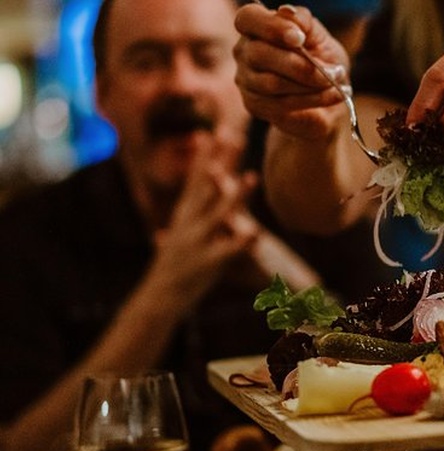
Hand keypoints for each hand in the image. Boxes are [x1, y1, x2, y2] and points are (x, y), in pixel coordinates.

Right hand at [148, 132, 259, 305]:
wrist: (160, 298)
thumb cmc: (173, 267)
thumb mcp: (178, 235)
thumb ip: (186, 215)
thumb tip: (183, 203)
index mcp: (185, 215)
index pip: (196, 179)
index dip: (206, 156)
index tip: (215, 131)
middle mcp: (190, 222)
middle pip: (207, 185)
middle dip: (220, 161)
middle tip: (233, 135)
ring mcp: (199, 241)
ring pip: (220, 213)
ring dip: (237, 195)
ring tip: (253, 177)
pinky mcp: (208, 262)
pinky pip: (228, 250)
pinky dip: (241, 241)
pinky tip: (255, 233)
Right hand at [234, 4, 350, 136]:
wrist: (329, 93)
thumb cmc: (320, 58)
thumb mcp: (318, 36)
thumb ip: (303, 22)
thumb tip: (287, 12)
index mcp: (256, 27)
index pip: (248, 18)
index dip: (272, 27)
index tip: (300, 38)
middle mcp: (244, 52)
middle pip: (260, 55)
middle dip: (302, 65)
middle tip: (334, 70)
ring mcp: (246, 80)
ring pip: (273, 83)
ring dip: (311, 84)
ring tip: (336, 83)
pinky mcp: (255, 105)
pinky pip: (282, 104)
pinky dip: (314, 99)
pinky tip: (334, 95)